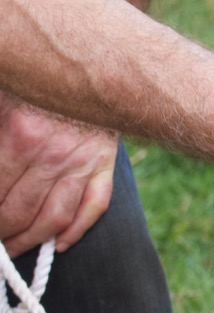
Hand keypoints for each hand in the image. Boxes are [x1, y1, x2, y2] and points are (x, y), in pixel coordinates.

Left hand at [0, 96, 117, 256]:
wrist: (93, 64)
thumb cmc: (35, 81)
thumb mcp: (0, 102)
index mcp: (21, 136)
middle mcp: (53, 156)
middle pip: (19, 212)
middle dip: (1, 232)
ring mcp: (83, 164)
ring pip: (54, 219)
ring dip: (30, 241)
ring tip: (13, 248)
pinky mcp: (104, 166)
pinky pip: (93, 208)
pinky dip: (76, 232)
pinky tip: (59, 244)